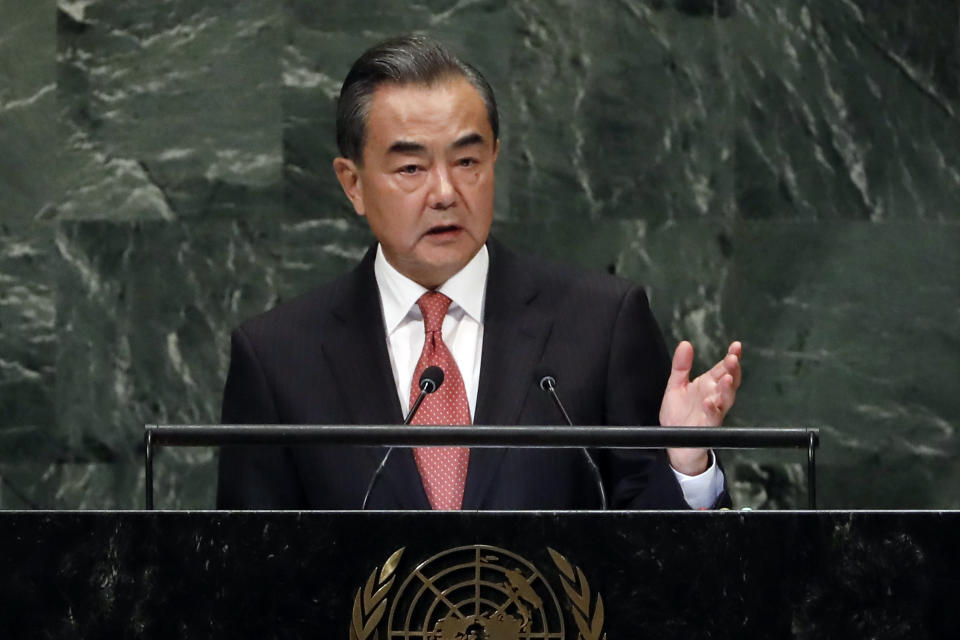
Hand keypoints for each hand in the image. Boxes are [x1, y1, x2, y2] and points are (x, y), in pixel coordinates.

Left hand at [659, 340, 741, 474]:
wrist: (674, 441)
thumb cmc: (678, 413)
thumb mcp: (676, 385)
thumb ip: (681, 366)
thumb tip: (685, 344)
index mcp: (708, 385)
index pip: (723, 368)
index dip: (731, 357)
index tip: (736, 345)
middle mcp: (714, 397)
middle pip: (729, 381)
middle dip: (733, 370)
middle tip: (732, 358)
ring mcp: (713, 411)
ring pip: (726, 399)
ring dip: (727, 389)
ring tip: (727, 377)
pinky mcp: (707, 426)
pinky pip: (713, 417)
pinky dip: (713, 409)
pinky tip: (710, 402)